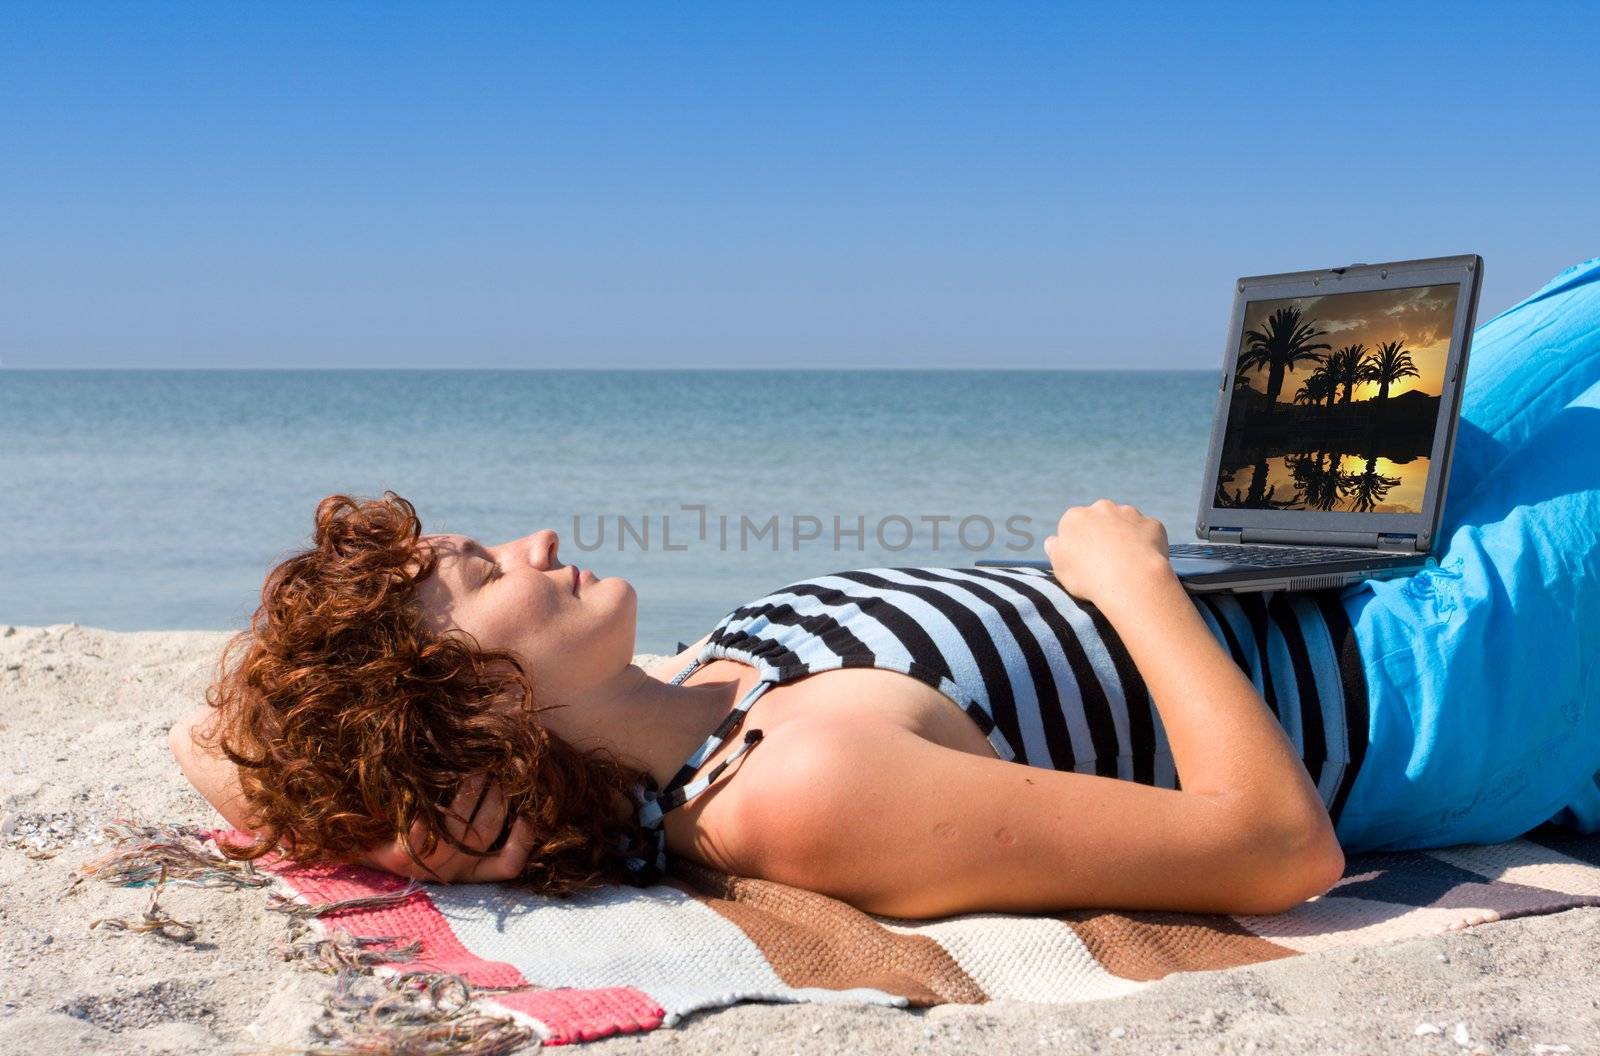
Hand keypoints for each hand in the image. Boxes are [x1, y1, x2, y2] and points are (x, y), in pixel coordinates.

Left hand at [360, 776, 534, 883]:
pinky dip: (438, 805)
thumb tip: (509, 779)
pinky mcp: (403, 857)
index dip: (524, 840)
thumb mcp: (443, 837)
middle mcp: (451, 873)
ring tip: (475, 768)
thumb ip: (473, 817)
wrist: (351, 846)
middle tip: (498, 768)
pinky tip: (440, 784)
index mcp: (467, 872)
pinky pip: (430, 827)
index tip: (528, 812)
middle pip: (487, 833)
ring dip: (474, 793)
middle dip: (497, 796)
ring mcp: (427, 866)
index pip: (509, 866)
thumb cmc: (404, 835)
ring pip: (466, 829)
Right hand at [1044, 500, 1174, 606]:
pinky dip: (1146, 544)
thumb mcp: (1059, 567)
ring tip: (1126, 564)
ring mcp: (1129, 513)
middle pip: (1100, 519)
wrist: (1130, 580)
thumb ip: (1055, 550)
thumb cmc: (1088, 577)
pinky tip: (1143, 562)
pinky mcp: (1152, 524)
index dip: (1078, 544)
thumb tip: (1053, 541)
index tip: (1083, 562)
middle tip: (1106, 561)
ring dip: (1125, 537)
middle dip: (1103, 535)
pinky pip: (1148, 533)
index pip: (1073, 526)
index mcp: (1075, 517)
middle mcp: (1101, 508)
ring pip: (1125, 523)